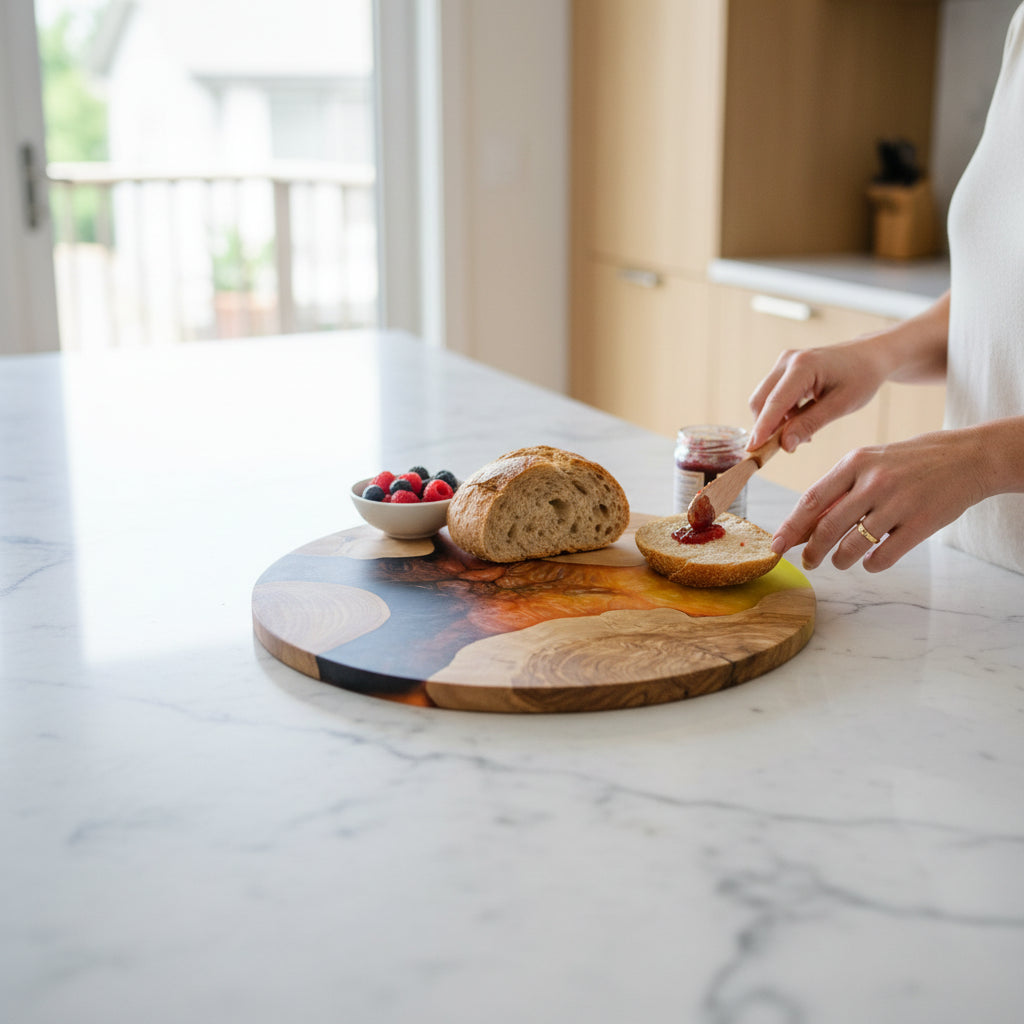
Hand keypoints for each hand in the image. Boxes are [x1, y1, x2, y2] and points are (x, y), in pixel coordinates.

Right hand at [747, 338, 888, 450]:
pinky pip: (772, 397)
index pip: (775, 402)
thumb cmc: (861, 377)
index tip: (753, 450)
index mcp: (803, 365)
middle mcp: (787, 360)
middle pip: (761, 400)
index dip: (762, 428)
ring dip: (776, 422)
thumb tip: (784, 445)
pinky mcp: (783, 369)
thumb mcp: (841, 405)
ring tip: (804, 434)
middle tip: (789, 447)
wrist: (869, 356)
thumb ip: (810, 424)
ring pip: (764, 400)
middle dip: (768, 427)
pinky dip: (781, 414)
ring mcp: (783, 363)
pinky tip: (801, 421)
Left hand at [772, 430, 987, 571]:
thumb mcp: (870, 462)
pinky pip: (884, 556)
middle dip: (811, 552)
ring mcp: (898, 503)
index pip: (812, 500)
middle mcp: (873, 482)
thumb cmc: (908, 463)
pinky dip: (871, 565)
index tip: (776, 546)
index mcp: (854, 463)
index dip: (791, 527)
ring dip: (840, 560)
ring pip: (853, 546)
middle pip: (827, 527)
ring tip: (839, 561)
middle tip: (808, 563)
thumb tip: (804, 526)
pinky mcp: (921, 523)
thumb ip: (840, 491)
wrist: (968, 457)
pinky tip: (871, 562)